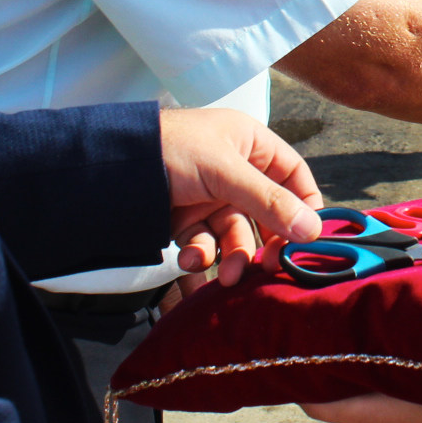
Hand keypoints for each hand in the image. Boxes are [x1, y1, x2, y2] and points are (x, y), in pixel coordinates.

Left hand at [157, 108, 322, 287]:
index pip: (293, 178)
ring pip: (235, 234)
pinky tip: (188, 260)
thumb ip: (268, 201)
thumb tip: (313, 230)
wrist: (108, 165)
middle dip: (265, 242)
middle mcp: (235, 171)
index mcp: (251, 146)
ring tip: (225, 276)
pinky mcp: (186, 219)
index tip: (309, 239)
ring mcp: (210, 197)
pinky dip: (199, 255)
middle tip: (268, 267)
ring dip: (232, 257)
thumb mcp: (225, 171)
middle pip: (266, 214)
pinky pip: (204, 243)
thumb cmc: (173, 148)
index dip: (304, 207)